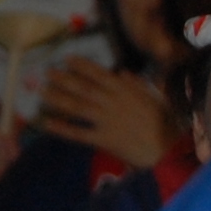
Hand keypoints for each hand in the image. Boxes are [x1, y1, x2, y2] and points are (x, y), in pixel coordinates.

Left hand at [31, 61, 176, 168]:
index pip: (100, 75)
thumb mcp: (156, 99)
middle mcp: (113, 104)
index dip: (82, 66)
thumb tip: (122, 72)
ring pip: (78, 107)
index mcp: (127, 92)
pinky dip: (62, 128)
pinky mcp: (104, 140)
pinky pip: (78, 133)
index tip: (67, 58)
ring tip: (42, 92)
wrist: (169, 152)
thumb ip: (138, 85)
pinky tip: (46, 122)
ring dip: (58, 99)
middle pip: (84, 89)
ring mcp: (107, 121)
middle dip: (64, 79)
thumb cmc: (166, 125)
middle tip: (47, 72)